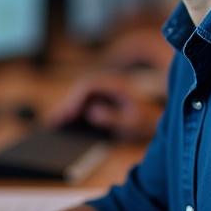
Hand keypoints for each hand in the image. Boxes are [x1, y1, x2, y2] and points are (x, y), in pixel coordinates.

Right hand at [44, 72, 160, 141]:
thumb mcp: (131, 123)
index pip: (89, 86)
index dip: (76, 99)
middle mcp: (107, 85)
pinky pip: (83, 103)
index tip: (69, 114)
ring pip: (79, 96)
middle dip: (68, 104)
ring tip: (54, 125)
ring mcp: (103, 92)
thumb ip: (112, 118)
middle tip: (56, 121)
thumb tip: (91, 112)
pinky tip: (64, 125)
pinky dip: (74, 112)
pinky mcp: (101, 100)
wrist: (157, 122)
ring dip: (68, 108)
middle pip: (80, 89)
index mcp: (116, 85)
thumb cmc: (145, 122)